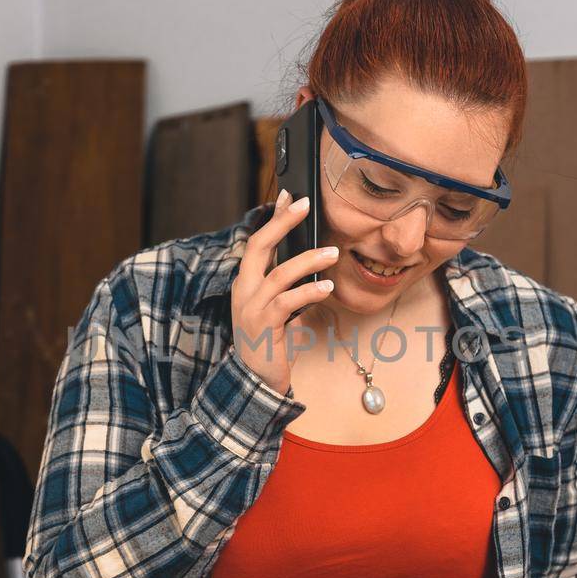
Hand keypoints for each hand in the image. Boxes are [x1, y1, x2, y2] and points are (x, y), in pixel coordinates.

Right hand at [231, 190, 340, 394]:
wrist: (255, 381)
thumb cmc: (269, 342)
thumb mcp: (276, 308)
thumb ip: (286, 286)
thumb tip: (312, 261)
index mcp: (245, 283)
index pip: (257, 242)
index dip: (273, 218)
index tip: (289, 196)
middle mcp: (243, 292)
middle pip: (259, 247)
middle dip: (282, 223)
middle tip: (306, 205)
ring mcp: (250, 309)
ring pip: (279, 275)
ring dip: (308, 261)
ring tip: (333, 253)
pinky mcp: (264, 327)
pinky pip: (287, 303)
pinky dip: (308, 292)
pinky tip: (326, 288)